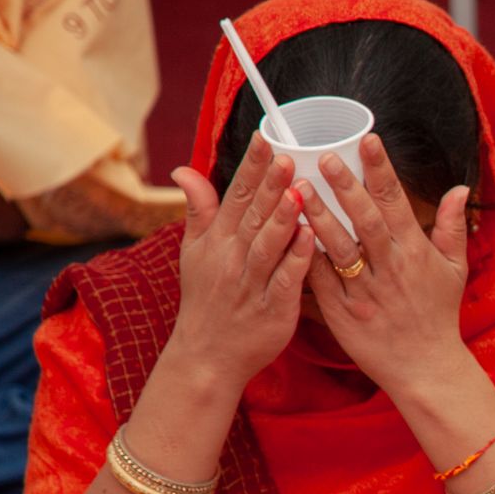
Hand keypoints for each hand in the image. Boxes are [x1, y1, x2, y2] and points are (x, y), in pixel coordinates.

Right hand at [167, 133, 314, 395]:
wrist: (206, 356)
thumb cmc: (206, 300)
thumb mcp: (194, 253)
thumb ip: (198, 210)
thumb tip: (183, 169)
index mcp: (218, 240)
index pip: (234, 195)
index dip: (250, 166)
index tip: (265, 136)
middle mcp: (232, 257)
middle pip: (253, 215)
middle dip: (270, 184)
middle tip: (288, 154)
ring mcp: (252, 283)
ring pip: (268, 245)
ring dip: (283, 217)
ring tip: (299, 190)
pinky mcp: (272, 309)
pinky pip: (285, 280)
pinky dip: (297, 259)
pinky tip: (311, 237)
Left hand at [300, 134, 474, 397]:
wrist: (425, 368)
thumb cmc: (438, 315)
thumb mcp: (454, 270)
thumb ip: (453, 227)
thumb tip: (459, 188)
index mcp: (415, 253)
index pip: (397, 203)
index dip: (382, 170)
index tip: (369, 140)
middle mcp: (390, 269)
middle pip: (366, 221)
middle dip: (346, 188)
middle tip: (325, 157)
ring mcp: (365, 291)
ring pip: (339, 248)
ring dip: (319, 217)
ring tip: (298, 189)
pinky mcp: (343, 313)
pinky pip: (321, 281)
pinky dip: (305, 257)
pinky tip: (287, 234)